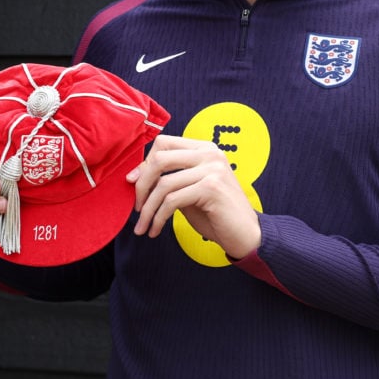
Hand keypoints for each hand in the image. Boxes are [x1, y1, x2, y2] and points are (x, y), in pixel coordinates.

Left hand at [127, 135, 261, 259]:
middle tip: (137, 207)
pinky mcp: (211, 188)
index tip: (132, 183)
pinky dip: (158, 218)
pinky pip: (172, 201)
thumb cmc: (216, 213)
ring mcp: (212, 169)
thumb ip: (169, 178)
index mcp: (204, 148)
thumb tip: (135, 176)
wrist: (246, 235)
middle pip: (160, 158)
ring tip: (143, 226)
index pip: (164, 143)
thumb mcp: (189, 190)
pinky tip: (156, 229)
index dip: (143, 163)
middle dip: (142, 185)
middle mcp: (210, 153)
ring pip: (163, 184)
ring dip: (148, 209)